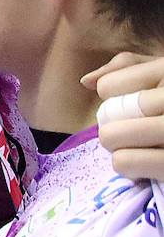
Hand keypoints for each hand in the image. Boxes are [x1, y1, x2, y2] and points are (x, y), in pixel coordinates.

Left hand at [82, 52, 163, 180]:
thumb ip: (128, 68)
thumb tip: (87, 81)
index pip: (108, 87)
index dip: (112, 98)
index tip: (132, 105)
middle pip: (109, 116)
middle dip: (113, 128)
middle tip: (133, 134)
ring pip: (113, 139)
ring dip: (120, 149)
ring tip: (142, 150)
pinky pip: (126, 162)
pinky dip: (131, 167)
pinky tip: (149, 165)